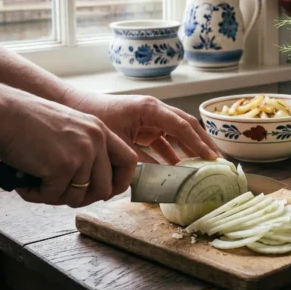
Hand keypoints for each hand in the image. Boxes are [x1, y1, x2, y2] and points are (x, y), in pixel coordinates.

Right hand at [0, 94, 138, 207]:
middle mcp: (96, 141)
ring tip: (37, 187)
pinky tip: (25, 185)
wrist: (2, 113)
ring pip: (78, 196)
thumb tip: (95, 185)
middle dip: (83, 198)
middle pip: (105, 188)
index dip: (120, 182)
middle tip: (60, 195)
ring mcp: (81, 154)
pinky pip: (55, 196)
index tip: (107, 192)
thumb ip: (86, 149)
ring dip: (56, 197)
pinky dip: (37, 196)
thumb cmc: (27, 121)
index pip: (129, 161)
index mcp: (100, 130)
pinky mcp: (63, 167)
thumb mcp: (69, 128)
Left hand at [62, 90, 219, 164]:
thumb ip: (138, 161)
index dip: (198, 143)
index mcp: (151, 109)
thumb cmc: (93, 117)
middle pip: (186, 126)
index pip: (182, 126)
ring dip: (189, 150)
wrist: (73, 106)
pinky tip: (177, 170)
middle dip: (202, 143)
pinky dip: (170, 154)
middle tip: (217, 161)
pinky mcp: (143, 127)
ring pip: (177, 135)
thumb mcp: (118, 142)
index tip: (212, 158)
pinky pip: (162, 142)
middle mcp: (154, 111)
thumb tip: (156, 182)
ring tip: (203, 166)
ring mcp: (149, 119)